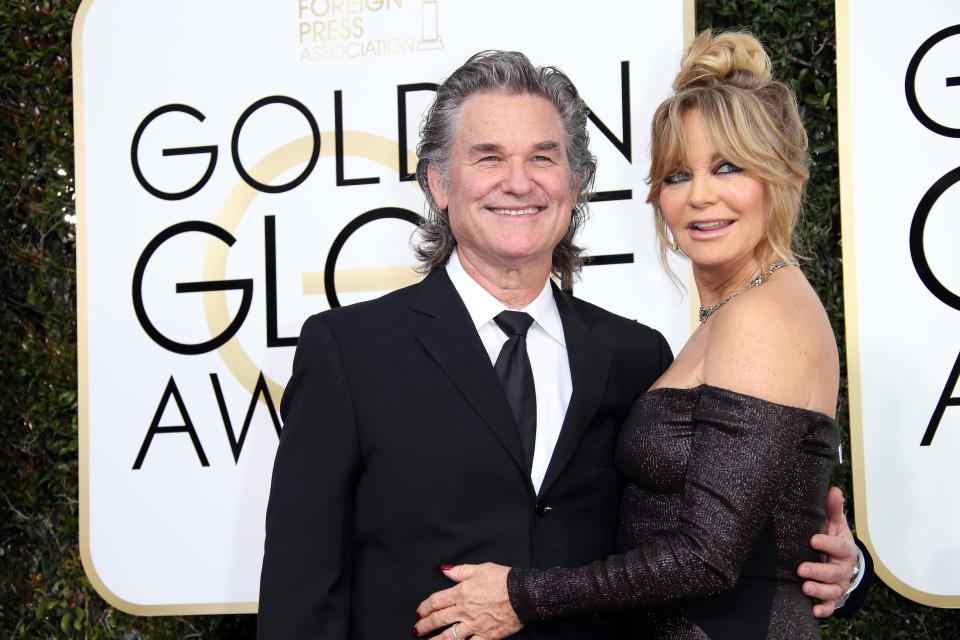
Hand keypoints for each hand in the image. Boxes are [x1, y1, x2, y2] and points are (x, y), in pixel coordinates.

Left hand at [413, 563, 521, 639]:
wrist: (524, 595)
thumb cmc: (504, 580)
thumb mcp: (481, 569)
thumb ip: (461, 571)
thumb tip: (445, 570)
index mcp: (462, 592)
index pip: (437, 601)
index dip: (425, 607)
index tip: (419, 612)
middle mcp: (465, 610)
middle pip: (439, 619)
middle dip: (425, 625)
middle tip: (416, 630)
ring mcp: (475, 625)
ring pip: (450, 635)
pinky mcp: (486, 636)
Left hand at [797, 486, 857, 616]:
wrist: (842, 560)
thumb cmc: (834, 539)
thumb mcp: (834, 523)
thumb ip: (833, 509)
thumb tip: (833, 489)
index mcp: (844, 549)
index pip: (839, 546)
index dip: (827, 543)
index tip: (812, 540)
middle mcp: (843, 568)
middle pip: (834, 572)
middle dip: (818, 571)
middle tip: (801, 569)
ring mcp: (839, 584)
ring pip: (832, 590)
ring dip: (820, 591)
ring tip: (806, 588)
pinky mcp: (832, 596)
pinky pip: (830, 606)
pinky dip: (824, 610)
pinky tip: (813, 611)